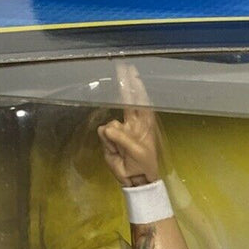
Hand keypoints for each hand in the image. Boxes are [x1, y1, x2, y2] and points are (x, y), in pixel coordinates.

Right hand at [98, 63, 159, 186]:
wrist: (134, 180)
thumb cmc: (143, 164)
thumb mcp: (138, 151)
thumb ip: (123, 138)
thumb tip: (108, 128)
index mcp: (145, 124)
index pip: (141, 101)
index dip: (136, 87)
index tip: (131, 72)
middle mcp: (132, 123)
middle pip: (127, 100)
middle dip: (124, 85)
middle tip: (121, 68)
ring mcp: (119, 129)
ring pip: (112, 123)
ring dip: (116, 138)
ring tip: (123, 152)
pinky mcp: (108, 137)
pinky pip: (104, 132)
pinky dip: (108, 142)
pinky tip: (115, 151)